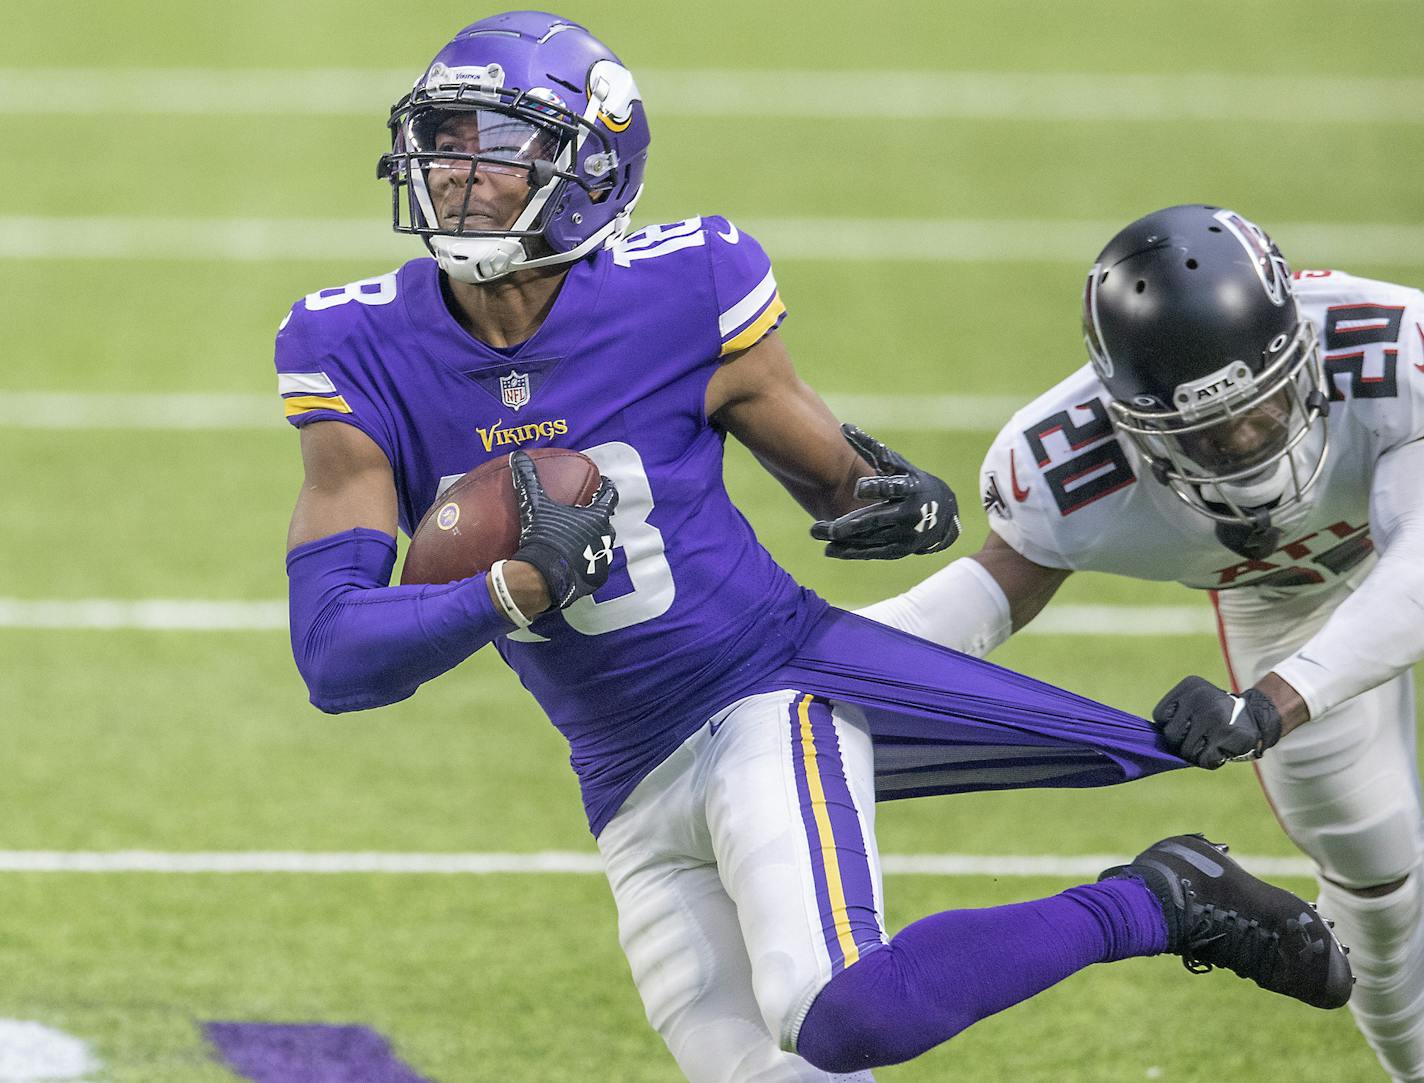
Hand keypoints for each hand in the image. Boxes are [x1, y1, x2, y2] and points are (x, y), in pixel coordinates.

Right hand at [509, 450, 618, 608]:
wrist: (543, 577)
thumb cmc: (544, 537)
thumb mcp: (535, 506)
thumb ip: (529, 479)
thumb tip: (518, 455)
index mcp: (597, 517)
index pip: (610, 496)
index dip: (607, 487)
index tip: (604, 482)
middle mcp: (605, 537)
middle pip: (607, 522)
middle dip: (599, 517)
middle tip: (586, 513)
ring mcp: (603, 559)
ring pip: (603, 545)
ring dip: (594, 540)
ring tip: (580, 539)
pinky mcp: (597, 579)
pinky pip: (596, 567)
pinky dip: (588, 562)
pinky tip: (576, 562)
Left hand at [810, 424, 960, 558]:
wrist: (941, 513)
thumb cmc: (911, 481)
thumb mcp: (897, 464)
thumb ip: (870, 448)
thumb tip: (843, 427)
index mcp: (910, 488)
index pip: (892, 488)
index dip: (876, 488)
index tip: (857, 488)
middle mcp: (909, 513)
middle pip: (875, 519)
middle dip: (848, 524)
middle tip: (823, 526)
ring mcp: (905, 535)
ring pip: (871, 538)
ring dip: (843, 539)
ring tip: (817, 533)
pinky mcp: (900, 550)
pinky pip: (873, 552)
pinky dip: (851, 552)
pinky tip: (829, 550)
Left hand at [1152, 675, 1282, 768]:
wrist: (1257, 717)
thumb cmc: (1216, 716)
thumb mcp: (1195, 704)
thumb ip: (1174, 717)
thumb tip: (1152, 742)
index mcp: (1190, 687)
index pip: (1160, 716)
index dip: (1171, 727)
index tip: (1187, 725)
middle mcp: (1201, 699)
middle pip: (1171, 735)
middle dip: (1182, 743)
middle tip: (1200, 738)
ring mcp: (1214, 716)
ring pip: (1187, 751)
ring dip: (1197, 754)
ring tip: (1212, 743)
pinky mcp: (1228, 734)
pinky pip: (1205, 760)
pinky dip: (1211, 761)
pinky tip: (1221, 750)